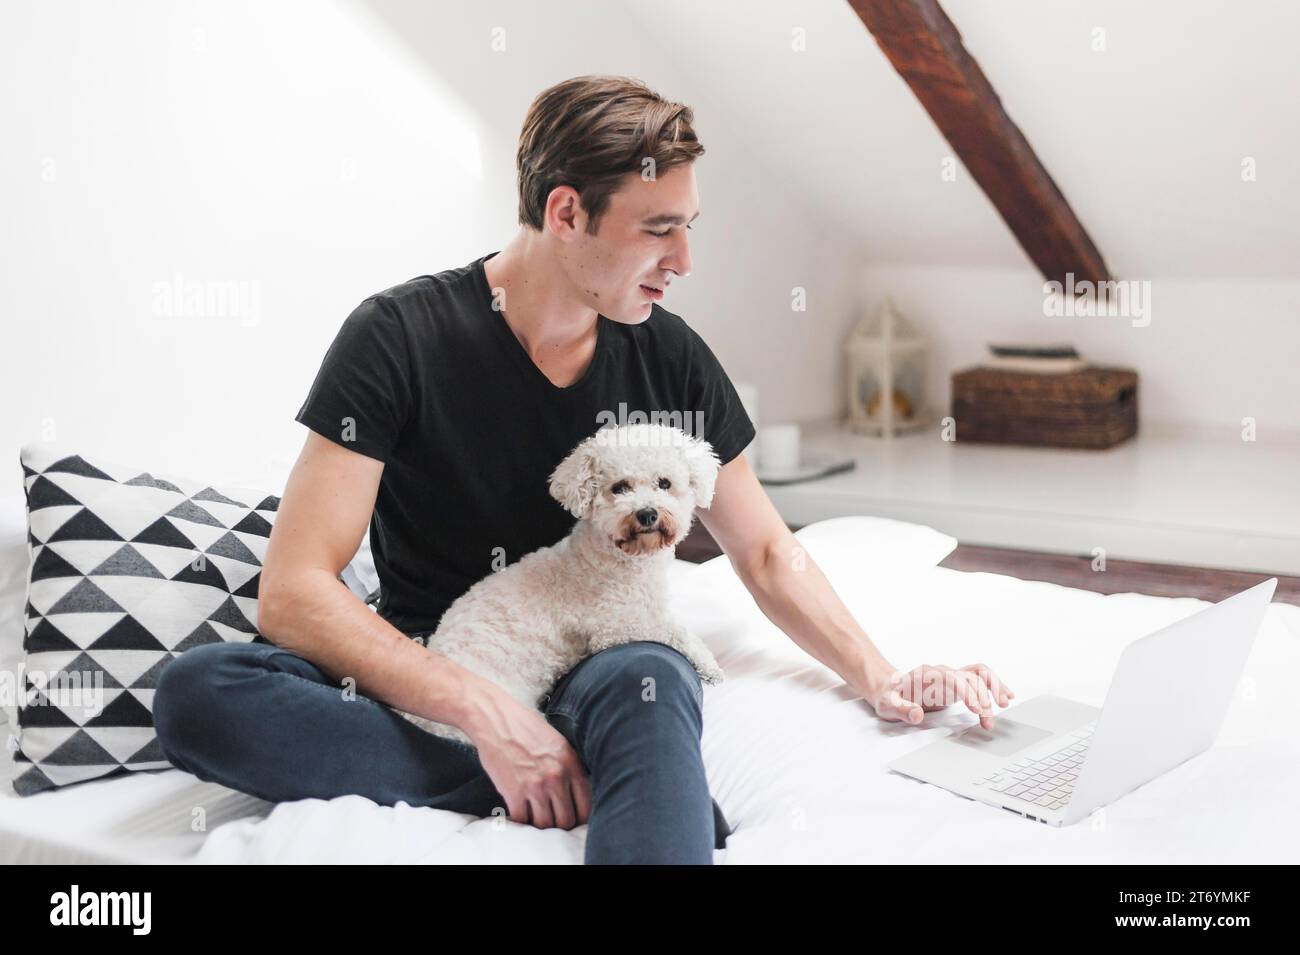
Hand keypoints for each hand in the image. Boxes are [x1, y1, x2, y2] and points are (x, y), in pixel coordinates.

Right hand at [462, 686, 591, 830]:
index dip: (580, 818)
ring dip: (539, 825)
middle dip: (559, 825)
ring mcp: (535, 786)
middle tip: (551, 822)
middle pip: (566, 820)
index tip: (572, 820)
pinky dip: (520, 821)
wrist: (495, 719)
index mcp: (570, 764)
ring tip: (534, 817)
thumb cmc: (524, 727)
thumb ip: (568, 767)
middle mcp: (556, 777)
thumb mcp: (557, 743)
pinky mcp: (514, 793)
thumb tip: (574, 793)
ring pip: (544, 824)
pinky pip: (522, 820)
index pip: (585, 806)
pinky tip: (518, 813)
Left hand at [869, 662, 1013, 729]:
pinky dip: (993, 686)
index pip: (953, 678)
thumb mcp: (888, 705)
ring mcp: (951, 676)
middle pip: (969, 677)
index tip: (977, 709)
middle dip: (982, 697)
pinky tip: (1005, 696)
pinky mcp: (957, 684)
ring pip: (979, 675)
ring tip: (1005, 704)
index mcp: (926, 675)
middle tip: (988, 720)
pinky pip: (979, 680)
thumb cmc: (889, 696)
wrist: (889, 688)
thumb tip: (917, 714)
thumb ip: (902, 709)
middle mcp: (942, 672)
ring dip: (994, 688)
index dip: (967, 692)